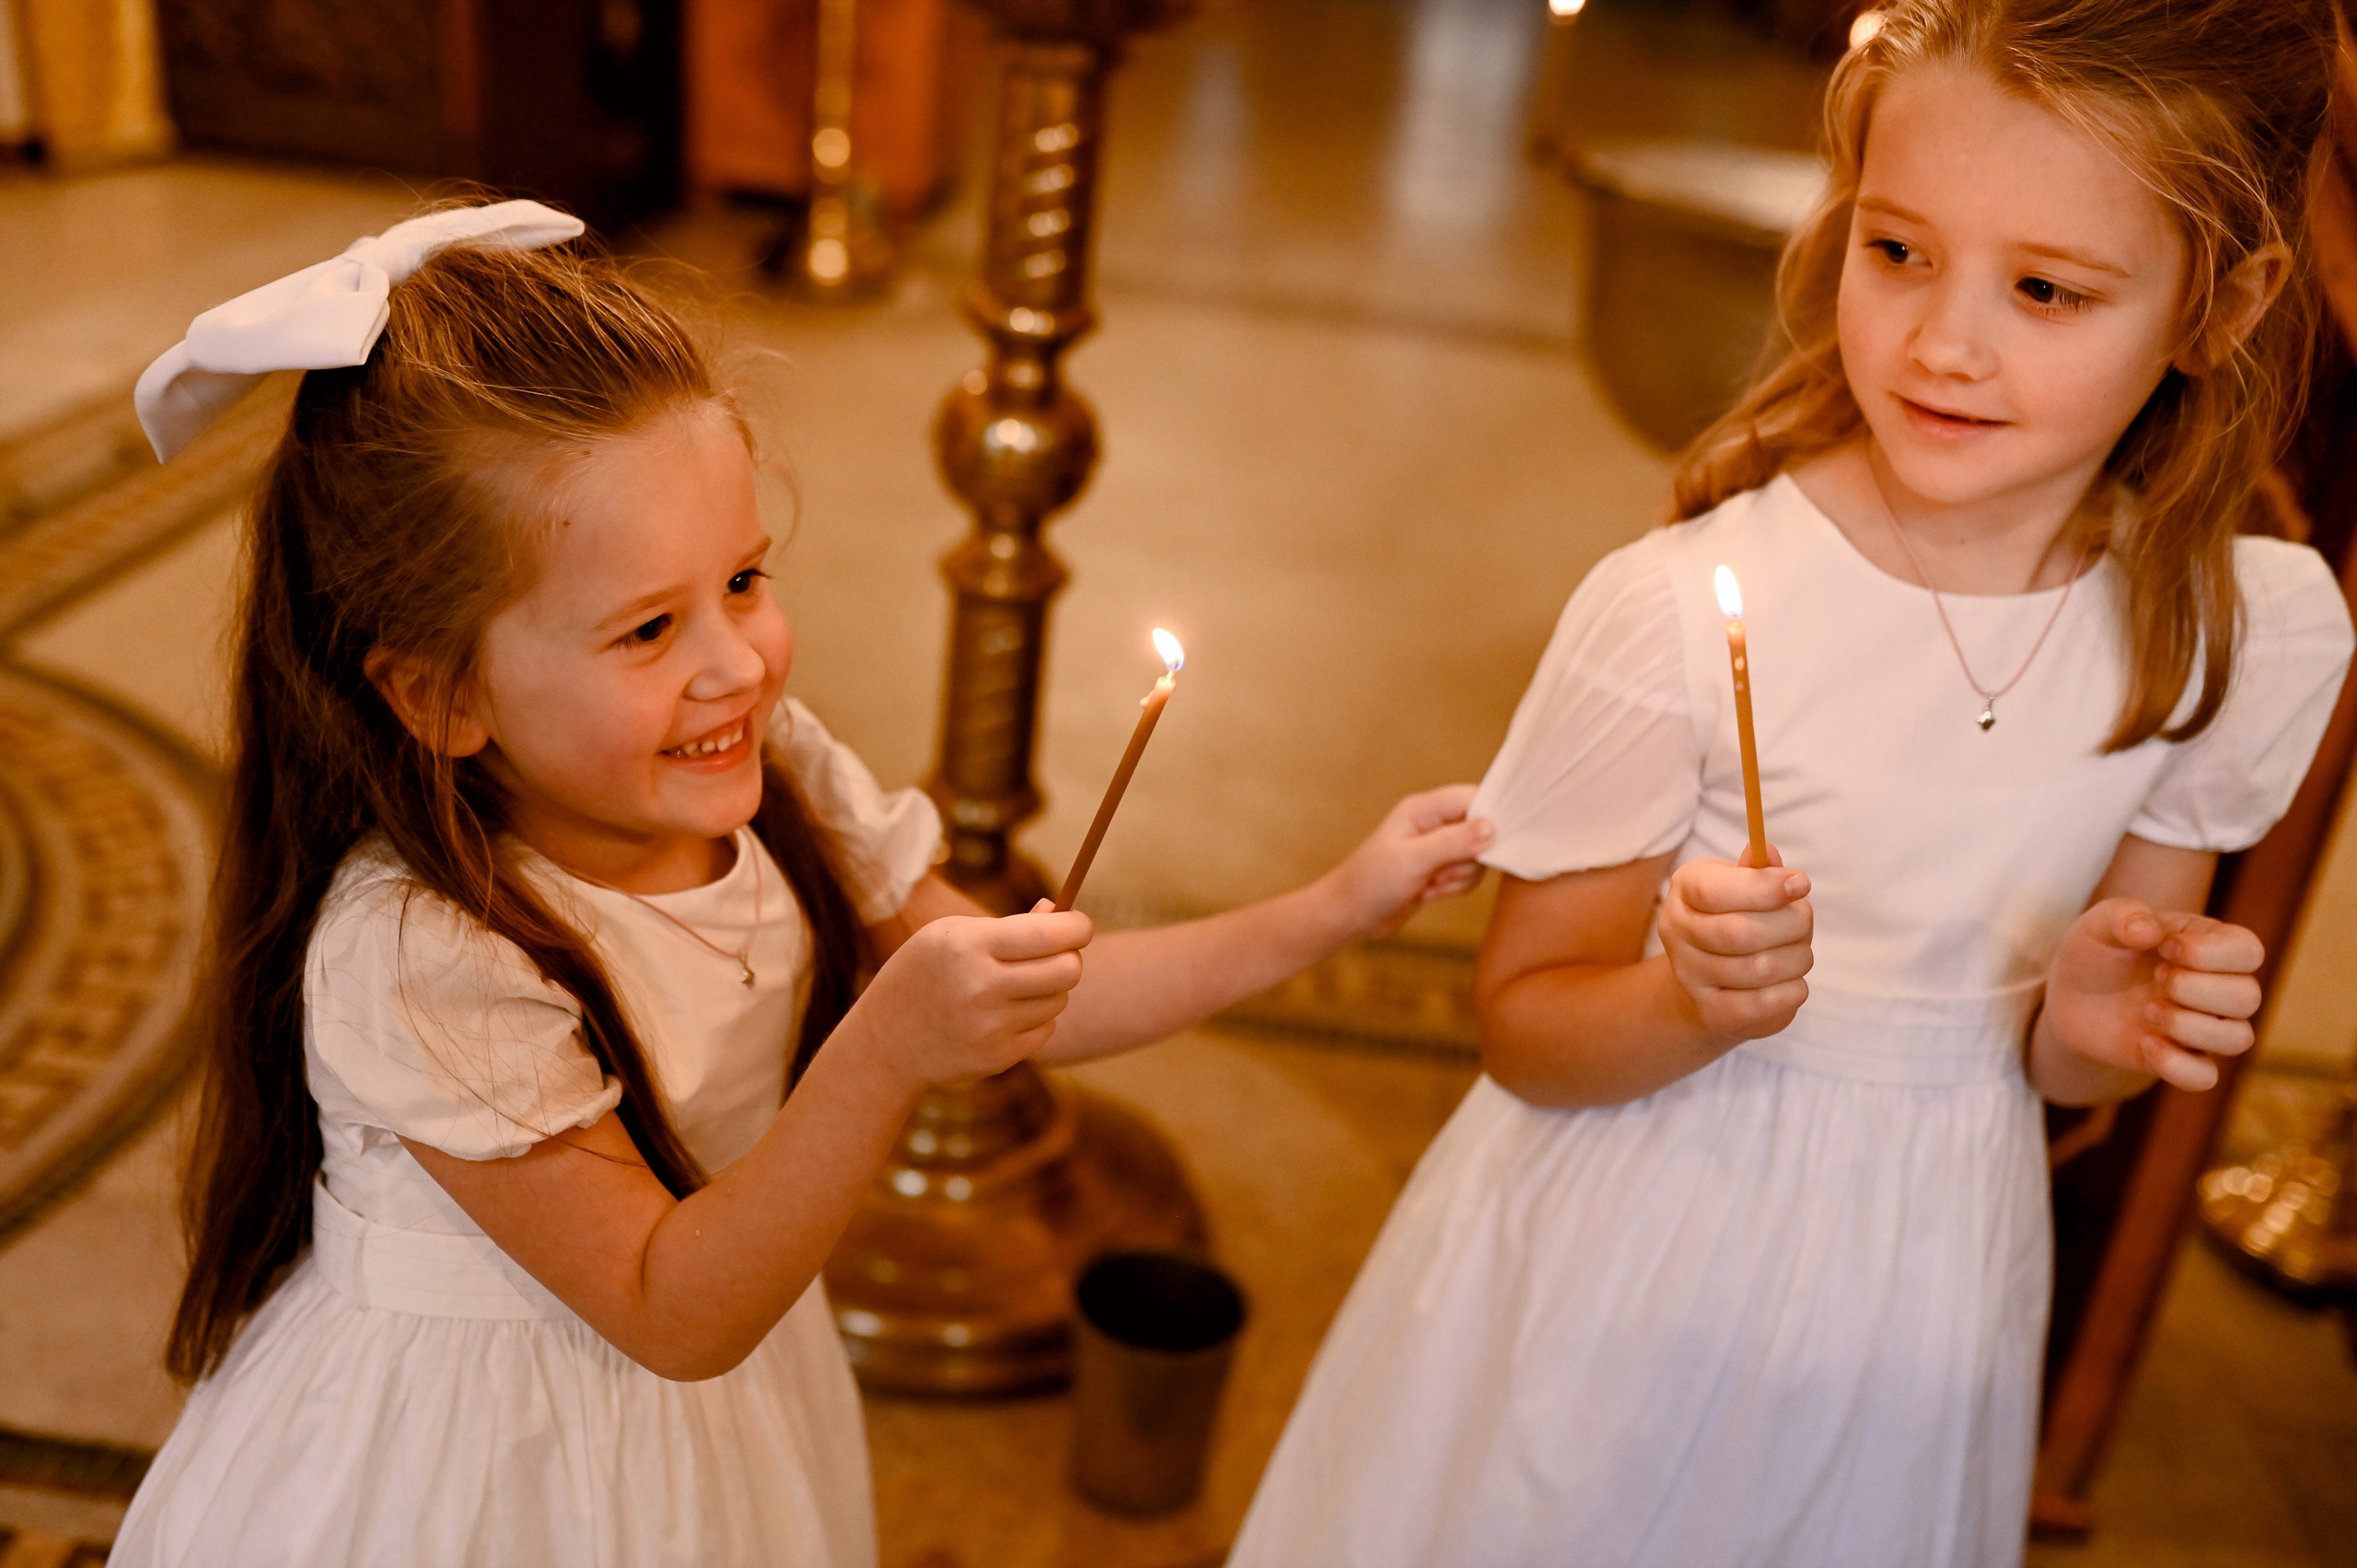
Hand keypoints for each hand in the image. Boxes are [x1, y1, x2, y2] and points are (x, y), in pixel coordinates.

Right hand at [847, 904, 1092, 1091]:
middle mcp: (981, 987)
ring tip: (1016, 985)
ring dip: (1049, 989)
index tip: (1080, 926)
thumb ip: (1009, 925)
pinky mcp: (998, 1057)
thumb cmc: (924, 974)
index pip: (1050, 934)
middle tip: (1058, 954)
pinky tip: (1004, 1014)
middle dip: (1070, 958)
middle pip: (1067, 969)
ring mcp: (990, 1027)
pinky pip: (1045, 1029)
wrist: (886, 1042)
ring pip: (1058, 1000)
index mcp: (968, 946)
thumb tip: (1060, 913)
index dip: (1077, 927)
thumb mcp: (950, 935)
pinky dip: (1036, 1018)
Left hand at [1319, 785, 1494, 940]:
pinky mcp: (1440, 869)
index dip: (1489, 817)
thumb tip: (1492, 827)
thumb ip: (1452, 842)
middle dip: (1468, 857)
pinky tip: (1427, 893)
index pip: (1472, 797)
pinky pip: (1467, 875)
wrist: (1351, 915)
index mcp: (1423, 809)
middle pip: (1480, 830)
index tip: (1491, 844)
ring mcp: (1437, 847)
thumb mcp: (1413, 860)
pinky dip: (1453, 888)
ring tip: (1428, 884)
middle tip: (1440, 871)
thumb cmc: (1371, 882)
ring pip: (1476, 857)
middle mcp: (1433, 823)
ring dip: (1458, 877)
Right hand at [1658, 846, 1812, 1044]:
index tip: (1801, 885)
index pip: (1716, 891)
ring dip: (1797, 959)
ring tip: (1799, 954)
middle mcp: (1676, 930)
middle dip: (1790, 926)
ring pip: (1759, 968)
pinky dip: (1792, 991)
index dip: (1764, 888)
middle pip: (1740, 932)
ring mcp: (1689, 975)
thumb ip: (1759, 871)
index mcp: (1686, 888)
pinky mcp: (1711, 1012)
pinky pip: (1763, 1004)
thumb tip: (1769, 853)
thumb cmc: (1738, 920)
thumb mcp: (1746, 887)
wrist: (1710, 983)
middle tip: (1805, 924)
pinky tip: (1792, 981)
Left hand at [2043, 900, 2262, 1091]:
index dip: (2212, 953)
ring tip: (2148, 1011)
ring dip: (2191, 1026)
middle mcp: (2218, 987)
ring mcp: (2204, 1026)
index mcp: (2209, 945)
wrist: (2070, 998)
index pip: (2248, 951)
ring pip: (2238, 1039)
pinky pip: (2205, 1077)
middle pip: (2249, 997)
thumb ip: (2123, 916)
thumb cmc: (2097, 953)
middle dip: (2197, 989)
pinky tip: (2144, 1043)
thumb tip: (2151, 931)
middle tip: (2157, 978)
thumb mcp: (2098, 925)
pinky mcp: (2182, 1059)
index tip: (2166, 948)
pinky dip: (2177, 1064)